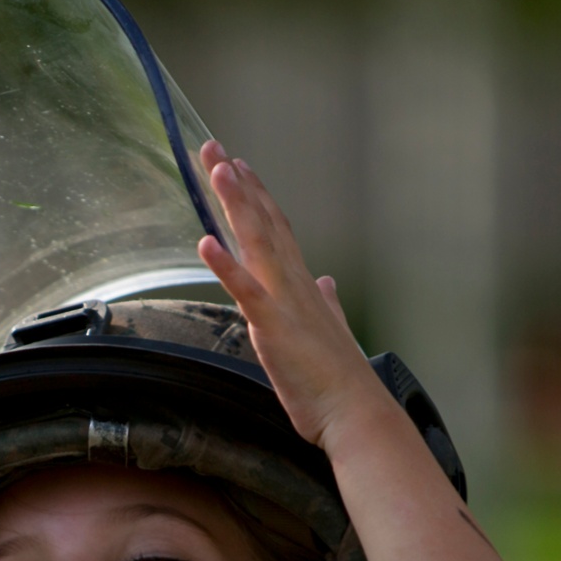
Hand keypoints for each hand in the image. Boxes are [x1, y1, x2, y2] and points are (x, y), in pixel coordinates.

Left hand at [197, 141, 395, 452]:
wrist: (354, 412)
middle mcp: (293, 283)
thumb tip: (327, 284)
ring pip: (256, 241)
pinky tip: (205, 241)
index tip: (239, 166)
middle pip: (262, 221)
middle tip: (213, 147)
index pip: (277, 229)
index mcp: (302, 286)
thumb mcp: (330, 333)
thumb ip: (327, 305)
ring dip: (235, 203)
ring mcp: (283, 301)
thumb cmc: (338, 382)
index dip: (257, 195)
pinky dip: (225, 264)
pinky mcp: (272, 326)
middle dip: (236, 184)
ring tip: (216, 168)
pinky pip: (244, 290)